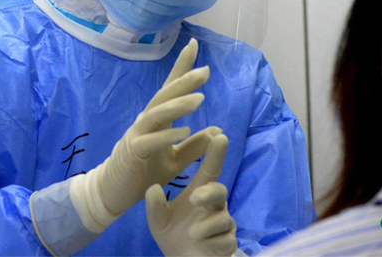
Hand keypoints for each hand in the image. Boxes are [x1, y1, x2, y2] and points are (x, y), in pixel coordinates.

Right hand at [70, 38, 221, 231]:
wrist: (114, 192)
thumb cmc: (144, 172)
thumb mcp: (175, 160)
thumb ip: (193, 146)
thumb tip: (217, 129)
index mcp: (158, 119)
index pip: (170, 88)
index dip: (182, 67)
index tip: (194, 45)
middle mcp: (147, 121)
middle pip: (165, 95)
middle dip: (184, 81)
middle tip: (204, 71)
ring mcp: (138, 134)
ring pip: (158, 114)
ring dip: (178, 105)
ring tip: (200, 98)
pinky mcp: (133, 152)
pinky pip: (151, 141)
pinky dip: (167, 135)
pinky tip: (184, 130)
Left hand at [146, 134, 237, 256]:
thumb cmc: (173, 234)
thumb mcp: (158, 220)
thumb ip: (154, 206)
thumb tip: (152, 188)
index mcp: (200, 192)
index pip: (210, 170)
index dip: (215, 154)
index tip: (220, 136)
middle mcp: (214, 205)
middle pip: (219, 191)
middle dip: (209, 193)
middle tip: (195, 197)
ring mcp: (224, 224)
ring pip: (221, 220)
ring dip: (203, 228)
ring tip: (192, 234)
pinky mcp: (229, 243)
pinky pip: (224, 241)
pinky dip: (211, 244)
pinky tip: (204, 246)